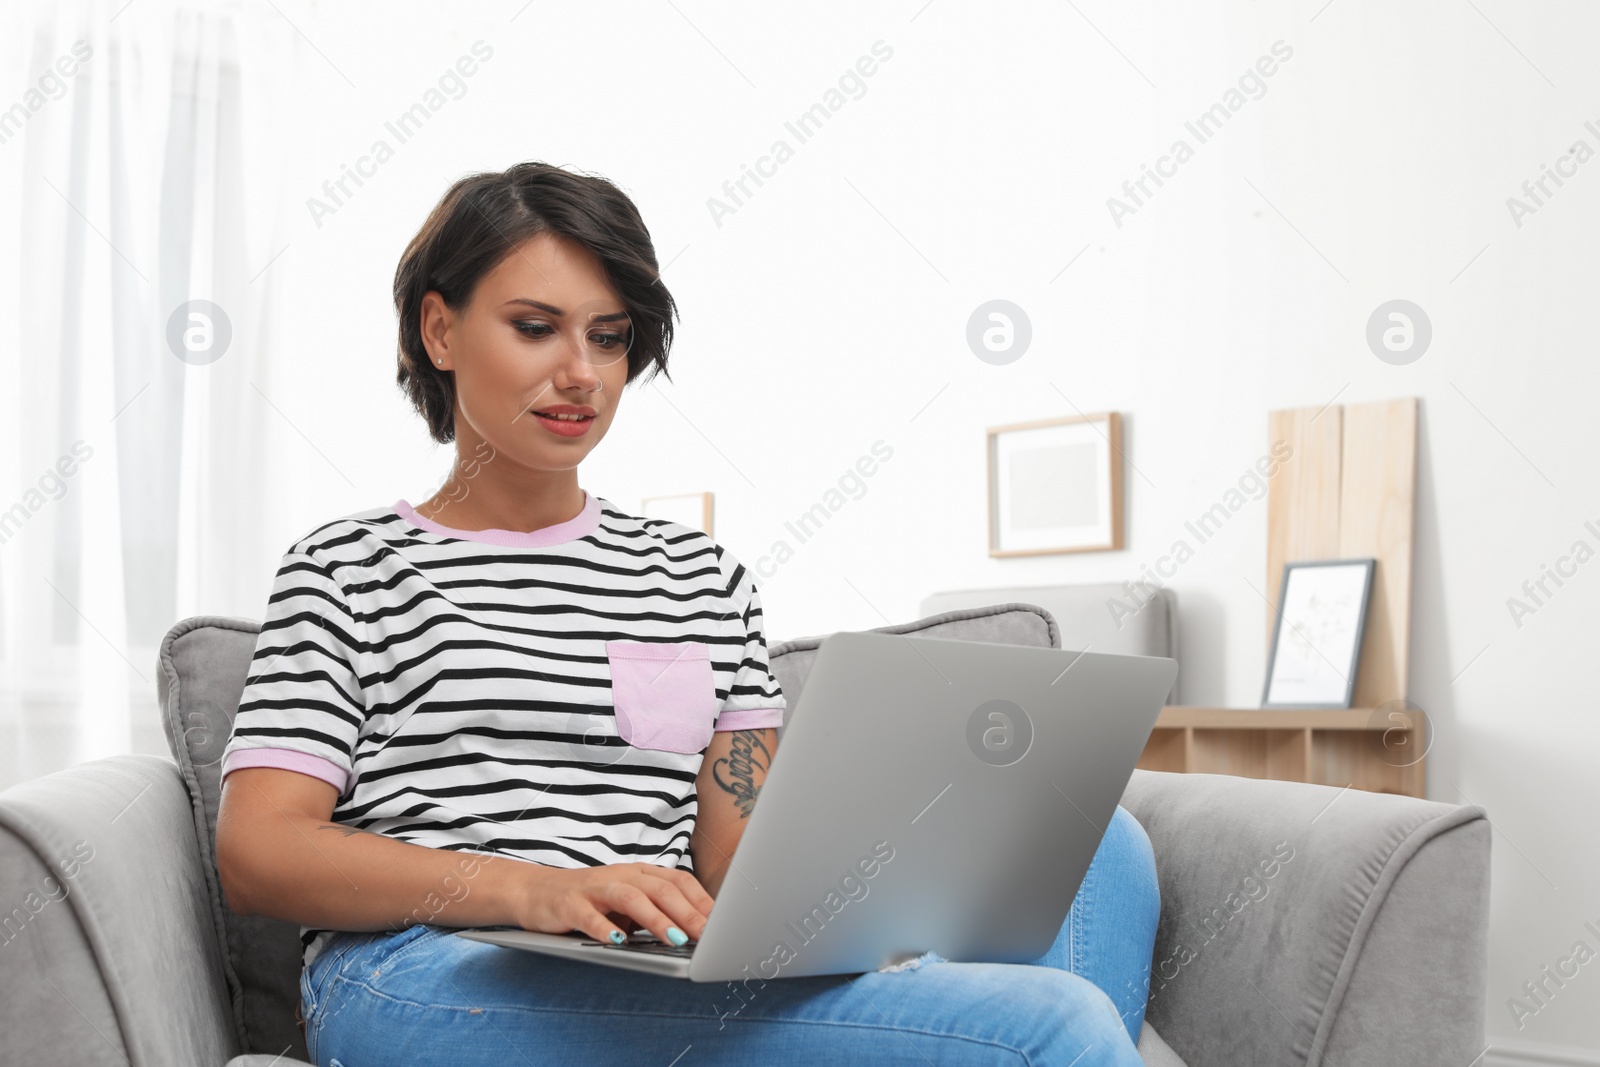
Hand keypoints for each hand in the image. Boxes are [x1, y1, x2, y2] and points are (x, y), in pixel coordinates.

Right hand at [510, 862, 713, 946]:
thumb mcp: (627, 903)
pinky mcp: (568, 904)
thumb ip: (655, 913)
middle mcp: (620, 875)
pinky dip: (603, 927)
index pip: (677, 881)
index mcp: (638, 873)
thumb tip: (693, 934)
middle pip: (659, 888)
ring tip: (673, 938)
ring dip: (655, 918)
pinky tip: (617, 940)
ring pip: (630, 897)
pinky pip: (588, 916)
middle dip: (686, 912)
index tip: (721, 923)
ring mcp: (594, 888)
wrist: (537, 892)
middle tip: (705, 935)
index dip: (700, 900)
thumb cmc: (590, 901)